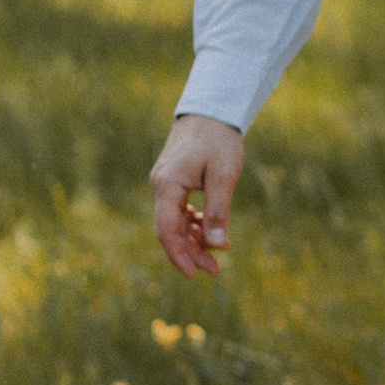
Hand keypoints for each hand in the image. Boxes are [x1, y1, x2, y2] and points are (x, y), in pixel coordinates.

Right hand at [151, 113, 244, 280]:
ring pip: (175, 221)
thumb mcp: (223, 176)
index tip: (195, 275)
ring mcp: (166, 184)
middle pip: (170, 230)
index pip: (167, 230)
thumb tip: (218, 246)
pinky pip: (179, 210)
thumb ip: (218, 211)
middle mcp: (161, 186)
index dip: (180, 256)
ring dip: (194, 239)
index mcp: (167, 185)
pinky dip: (194, 224)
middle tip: (215, 269)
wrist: (210, 110)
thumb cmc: (218, 139)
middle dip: (191, 252)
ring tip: (217, 253)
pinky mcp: (174, 181)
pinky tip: (211, 232)